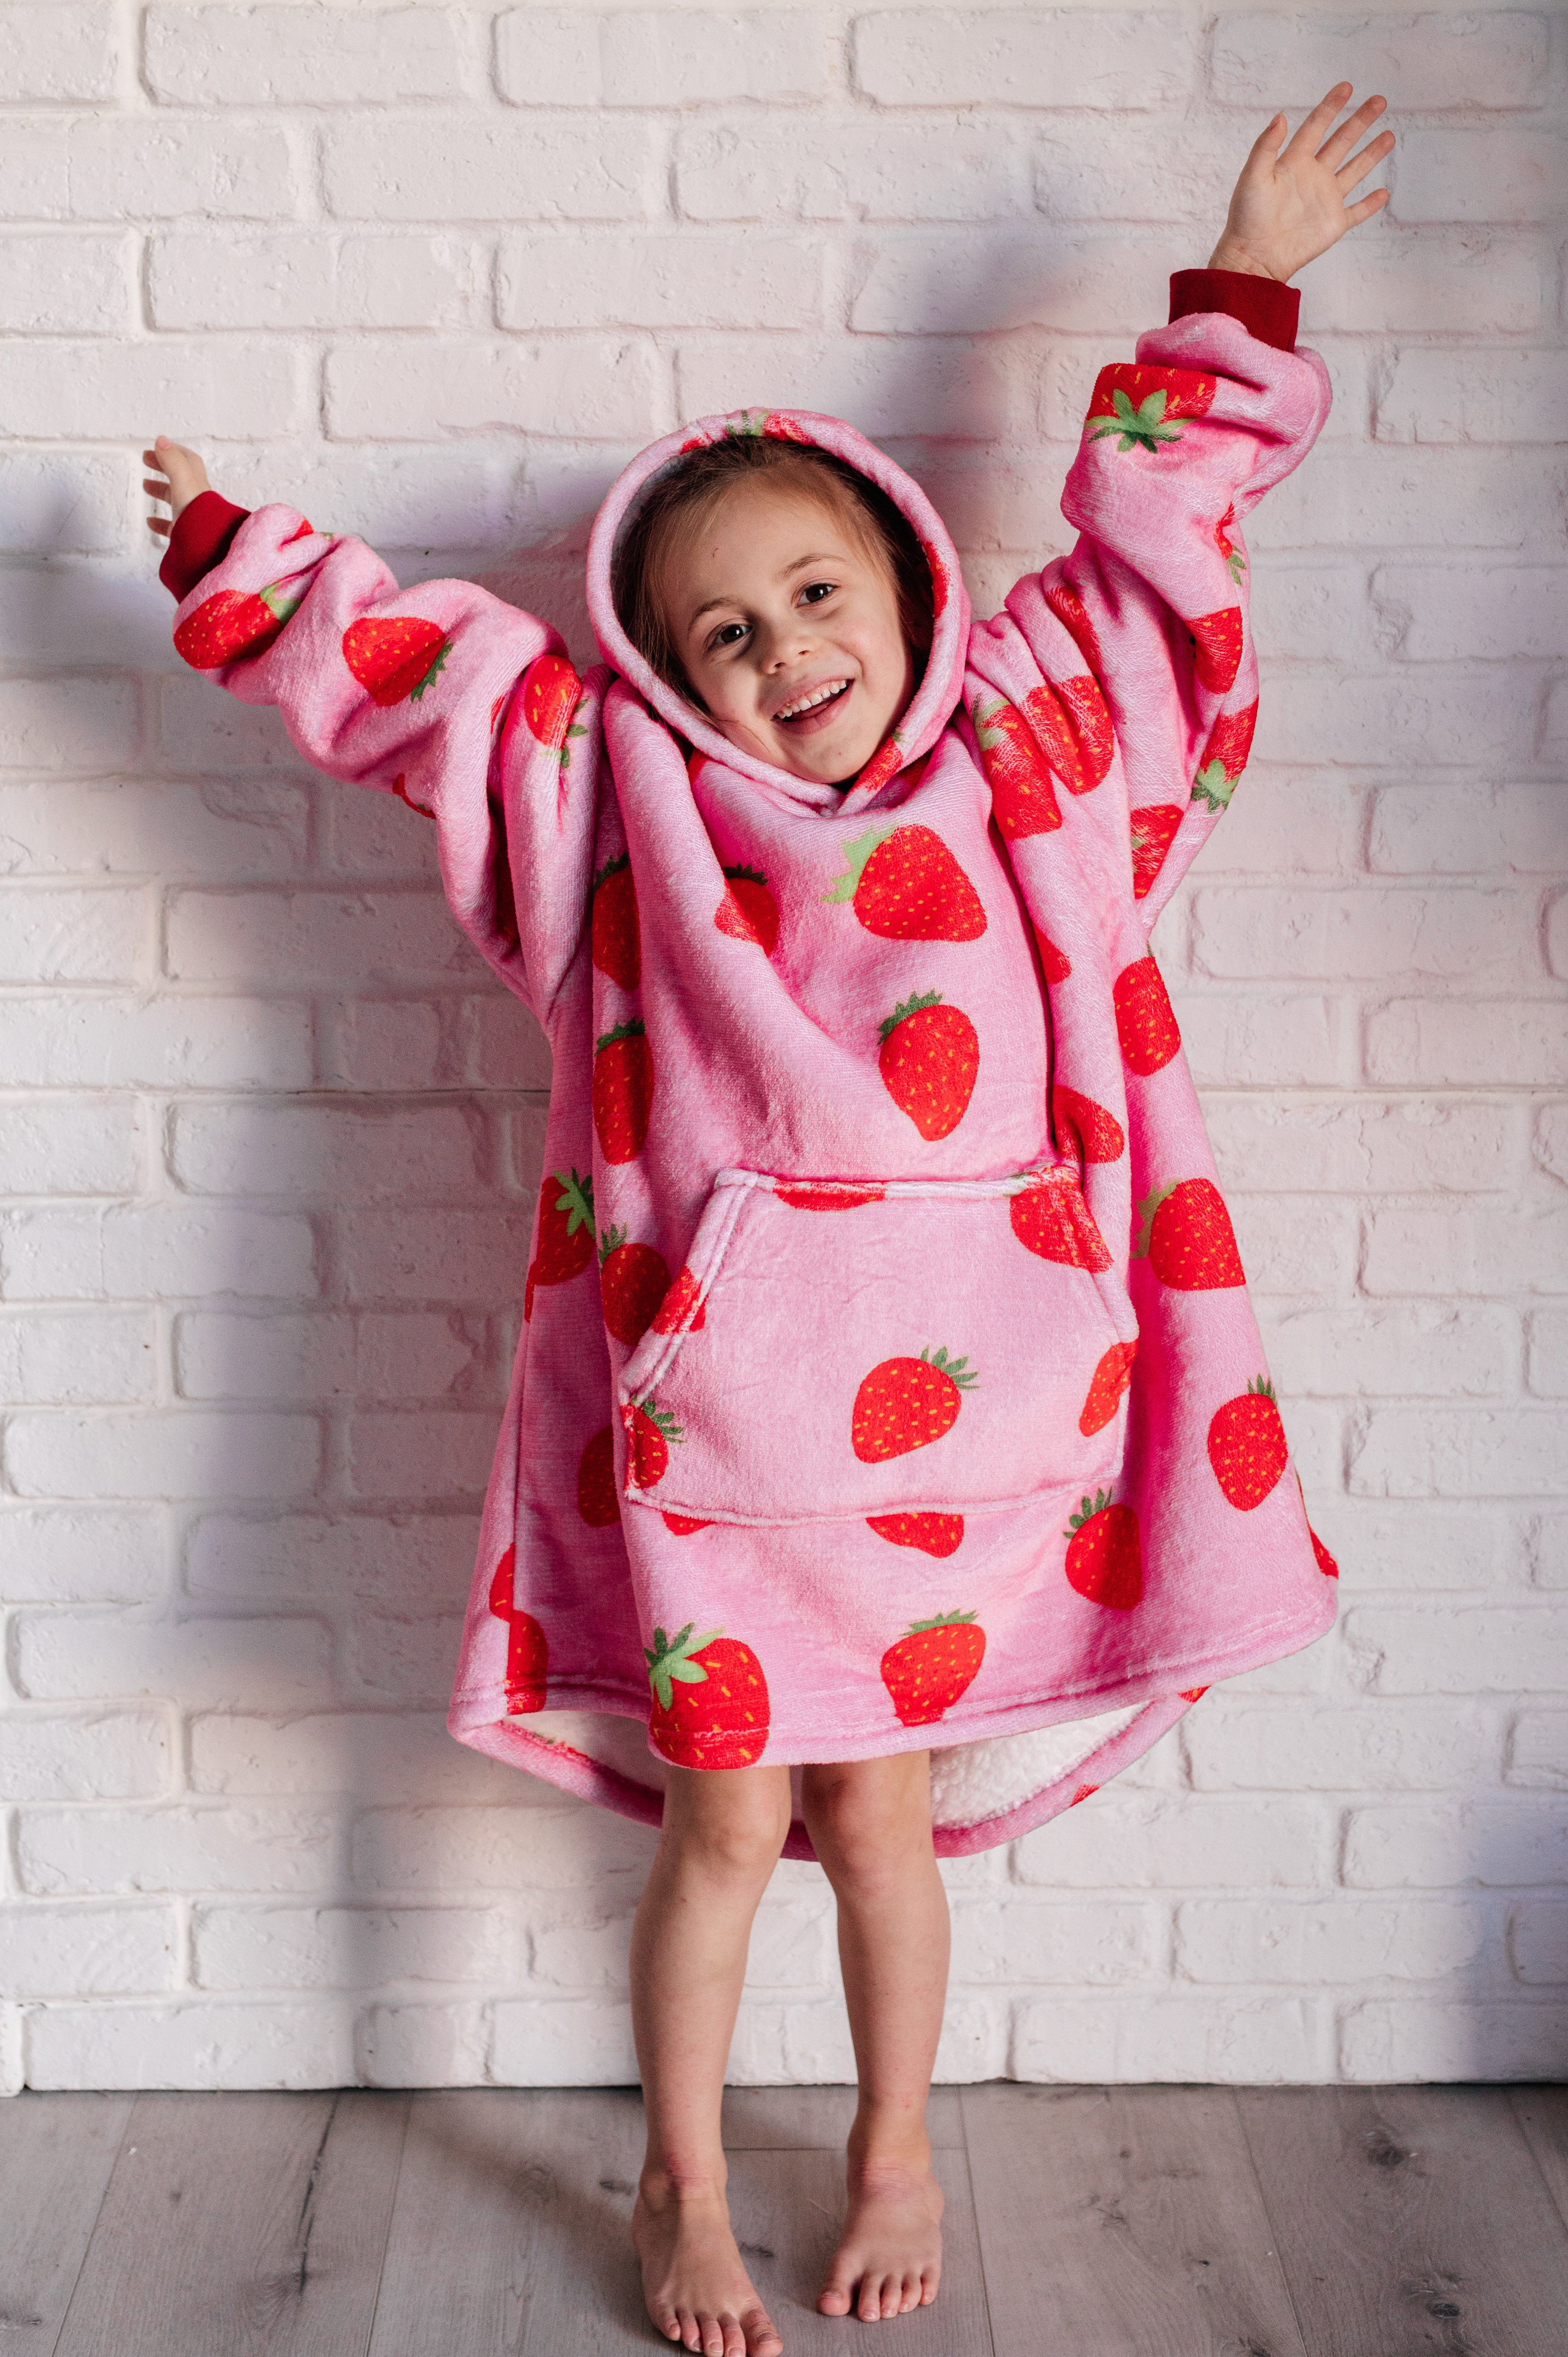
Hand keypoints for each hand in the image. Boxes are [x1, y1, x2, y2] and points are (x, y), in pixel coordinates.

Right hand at [143, 435, 210, 539]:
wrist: (209, 548)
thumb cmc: (199, 514)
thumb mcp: (183, 481)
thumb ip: (172, 460)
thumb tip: (162, 441)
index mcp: (197, 484)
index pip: (188, 460)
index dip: (173, 451)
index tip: (157, 446)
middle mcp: (197, 499)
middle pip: (180, 477)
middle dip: (163, 466)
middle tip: (146, 460)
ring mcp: (193, 517)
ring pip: (176, 499)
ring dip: (160, 490)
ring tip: (145, 485)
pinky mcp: (187, 536)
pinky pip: (172, 526)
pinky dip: (160, 521)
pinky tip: (151, 521)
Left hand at [1209, 83, 1393, 282]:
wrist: (1253, 258)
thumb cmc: (1246, 219)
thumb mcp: (1252, 177)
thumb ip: (1265, 146)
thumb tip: (1280, 116)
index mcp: (1293, 162)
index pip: (1316, 127)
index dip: (1330, 106)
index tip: (1346, 87)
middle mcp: (1312, 177)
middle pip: (1341, 142)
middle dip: (1360, 121)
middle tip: (1379, 101)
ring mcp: (1325, 200)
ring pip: (1354, 171)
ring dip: (1372, 154)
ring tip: (1389, 135)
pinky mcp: (1333, 224)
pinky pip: (1357, 212)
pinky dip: (1370, 204)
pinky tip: (1384, 192)